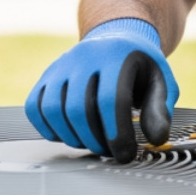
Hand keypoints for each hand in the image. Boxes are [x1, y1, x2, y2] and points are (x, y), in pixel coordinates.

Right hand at [24, 18, 178, 162]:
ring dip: (72, 138)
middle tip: (109, 151)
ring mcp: (60, 66)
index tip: (125, 154)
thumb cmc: (139, 66)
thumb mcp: (160, 81)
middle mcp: (83, 56)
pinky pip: (35, 107)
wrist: (115, 40)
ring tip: (91, 143)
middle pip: (78, 108)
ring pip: (53, 110)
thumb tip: (156, 139)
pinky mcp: (45, 77)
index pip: (111, 99)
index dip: (117, 133)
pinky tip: (70, 134)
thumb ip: (160, 109)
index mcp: (116, 55)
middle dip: (94, 140)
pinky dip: (48, 129)